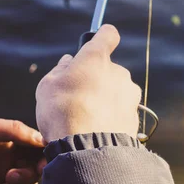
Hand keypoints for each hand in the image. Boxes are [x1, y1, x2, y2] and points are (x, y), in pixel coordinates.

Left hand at [0, 115, 46, 183]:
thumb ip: (8, 129)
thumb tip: (38, 136)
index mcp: (4, 135)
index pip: (34, 142)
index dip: (43, 151)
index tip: (43, 161)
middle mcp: (6, 153)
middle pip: (34, 163)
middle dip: (32, 171)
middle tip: (15, 175)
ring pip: (27, 182)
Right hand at [36, 24, 141, 141]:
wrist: (87, 148)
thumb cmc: (62, 111)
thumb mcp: (48, 86)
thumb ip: (60, 70)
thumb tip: (68, 62)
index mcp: (97, 58)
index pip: (107, 34)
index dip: (102, 37)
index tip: (95, 43)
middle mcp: (119, 72)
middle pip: (108, 69)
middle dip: (96, 79)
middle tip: (77, 96)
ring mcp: (130, 95)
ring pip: (116, 92)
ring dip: (104, 100)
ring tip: (85, 119)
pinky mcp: (135, 117)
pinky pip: (120, 112)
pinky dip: (111, 117)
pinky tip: (96, 130)